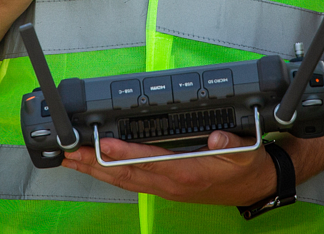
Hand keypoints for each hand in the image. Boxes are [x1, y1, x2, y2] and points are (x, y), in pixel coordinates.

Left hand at [62, 130, 273, 204]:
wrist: (253, 186)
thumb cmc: (245, 168)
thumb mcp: (245, 152)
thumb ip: (231, 143)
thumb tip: (217, 136)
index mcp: (187, 172)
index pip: (150, 161)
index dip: (125, 154)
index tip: (103, 145)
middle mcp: (171, 183)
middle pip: (126, 174)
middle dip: (95, 164)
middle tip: (69, 152)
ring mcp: (165, 188)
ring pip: (124, 180)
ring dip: (96, 170)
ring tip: (72, 159)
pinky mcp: (164, 188)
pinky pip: (131, 182)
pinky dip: (109, 175)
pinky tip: (96, 168)